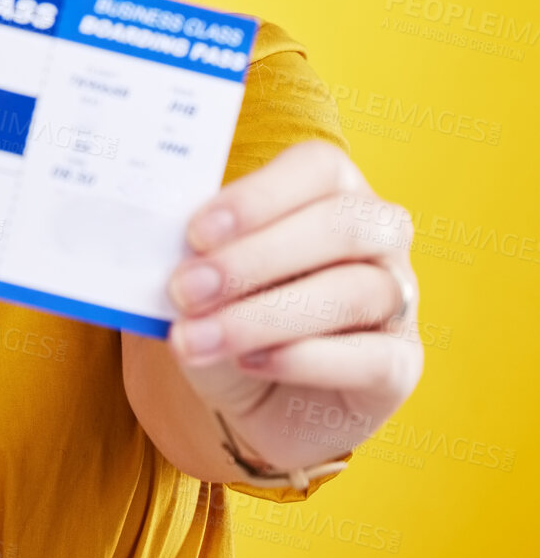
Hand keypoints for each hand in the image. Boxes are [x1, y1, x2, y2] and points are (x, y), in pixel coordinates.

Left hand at [164, 140, 422, 471]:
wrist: (253, 390)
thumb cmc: (229, 307)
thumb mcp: (205, 271)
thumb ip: (195, 250)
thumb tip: (157, 241)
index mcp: (331, 188)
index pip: (316, 167)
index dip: (257, 197)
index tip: (194, 233)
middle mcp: (378, 234)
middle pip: (340, 225)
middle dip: (253, 258)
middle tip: (185, 289)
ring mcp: (399, 298)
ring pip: (351, 292)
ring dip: (262, 317)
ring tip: (196, 337)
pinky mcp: (401, 363)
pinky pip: (369, 357)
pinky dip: (301, 359)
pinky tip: (248, 362)